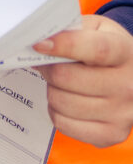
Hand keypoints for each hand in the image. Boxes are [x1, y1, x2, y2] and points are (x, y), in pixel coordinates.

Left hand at [34, 14, 132, 147]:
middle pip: (67, 78)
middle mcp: (127, 86)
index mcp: (124, 52)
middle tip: (45, 63)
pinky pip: (63, 123)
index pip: (96, 50)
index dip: (64, 45)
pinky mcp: (111, 134)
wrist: (130, 75)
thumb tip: (39, 39)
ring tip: (59, 81)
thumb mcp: (96, 28)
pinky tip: (66, 99)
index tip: (40, 44)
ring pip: (61, 101)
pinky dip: (55, 111)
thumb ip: (71, 29)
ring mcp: (121, 113)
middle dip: (47, 68)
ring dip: (51, 89)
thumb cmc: (105, 47)